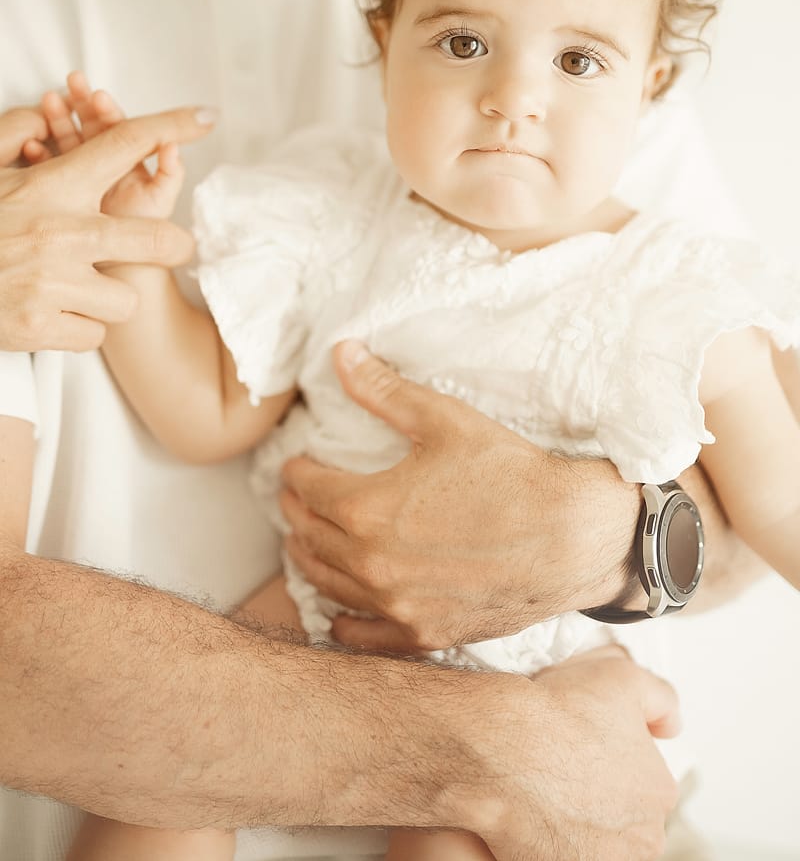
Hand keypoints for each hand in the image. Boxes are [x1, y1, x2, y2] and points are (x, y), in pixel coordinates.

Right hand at [0, 100, 214, 351]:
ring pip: (126, 298)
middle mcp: (61, 234)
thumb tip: (46, 114)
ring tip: (74, 290)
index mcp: (52, 188)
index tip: (207, 117)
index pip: (122, 145)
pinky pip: (95, 334)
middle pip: (156, 239)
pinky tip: (53, 316)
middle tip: (174, 248)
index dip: (171, 127)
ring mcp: (53, 284)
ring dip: (107, 298)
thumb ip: (14, 134)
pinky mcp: (41, 328)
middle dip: (172, 246)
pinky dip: (80, 329)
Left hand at [281, 341, 640, 650]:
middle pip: (311, 536)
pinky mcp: (424, 633)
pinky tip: (336, 612)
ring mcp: (396, 605)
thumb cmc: (510, 473)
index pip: (309, 489)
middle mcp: (371, 563)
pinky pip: (363, 636)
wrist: (571, 536)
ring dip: (308, 560)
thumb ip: (383, 390)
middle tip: (293, 499)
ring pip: (327, 584)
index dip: (297, 472)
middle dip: (296, 512)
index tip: (296, 465)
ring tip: (304, 543)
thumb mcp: (444, 419)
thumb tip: (340, 353)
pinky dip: (341, 622)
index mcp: (366, 508)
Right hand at [472, 647, 678, 860]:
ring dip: (575, 819)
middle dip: (599, 794)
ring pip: (593, 838)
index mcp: (659, 794)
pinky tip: (530, 810)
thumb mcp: (624, 677)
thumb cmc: (559, 715)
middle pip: (622, 816)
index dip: (614, 757)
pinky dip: (547, 837)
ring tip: (545, 789)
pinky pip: (558, 852)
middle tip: (565, 765)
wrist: (503, 745)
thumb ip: (660, 699)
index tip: (588, 744)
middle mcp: (640, 839)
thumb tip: (668, 723)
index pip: (645, 780)